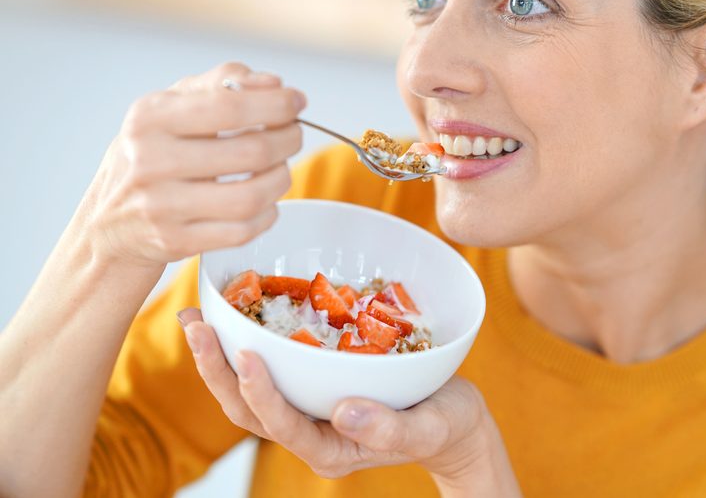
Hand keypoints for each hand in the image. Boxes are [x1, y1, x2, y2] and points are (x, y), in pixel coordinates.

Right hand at [82, 62, 304, 271]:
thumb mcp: (171, 106)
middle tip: (293, 135)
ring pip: (251, 196)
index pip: (230, 106)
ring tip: (280, 168)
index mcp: (150, 118)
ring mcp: (161, 207)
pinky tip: (265, 202)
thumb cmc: (152, 152)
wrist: (108, 220)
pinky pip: (242, 231)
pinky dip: (266, 214)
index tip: (297, 102)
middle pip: (251, 151)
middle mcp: (151, 161)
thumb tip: (274, 84)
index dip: (276, 104)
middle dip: (288, 140)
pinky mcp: (175, 242)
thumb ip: (223, 83)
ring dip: (281, 179)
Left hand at [178, 308, 520, 495]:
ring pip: (248, 392)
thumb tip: (344, 410)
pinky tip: (235, 314)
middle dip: (216, 370)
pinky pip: (270, 371)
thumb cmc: (446, 425)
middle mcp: (309, 432)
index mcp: (330, 448)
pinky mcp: (312, 388)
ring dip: (218, 357)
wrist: (452, 421)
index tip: (245, 353)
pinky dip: (244, 345)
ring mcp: (307, 410)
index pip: (281, 424)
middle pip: (247, 409)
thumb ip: (390, 426)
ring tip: (196, 318)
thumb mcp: (430, 427)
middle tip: (195, 326)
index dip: (259, 391)